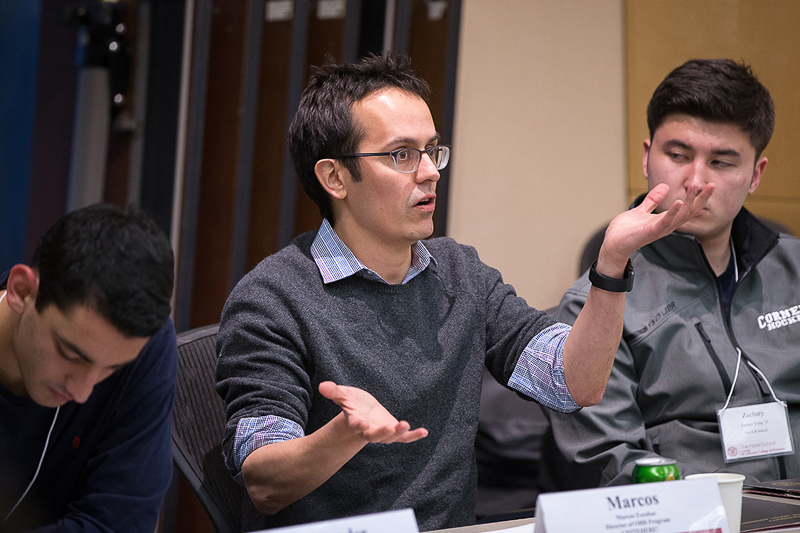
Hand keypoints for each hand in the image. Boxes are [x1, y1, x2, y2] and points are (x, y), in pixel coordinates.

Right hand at [319, 381, 428, 443]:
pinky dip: (413, 436)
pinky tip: (424, 432)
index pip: (356, 424)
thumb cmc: (352, 402)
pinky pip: (404, 437)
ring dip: (398, 432)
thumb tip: (322, 386)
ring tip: (405, 424)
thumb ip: (334, 392)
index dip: (358, 424)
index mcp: (355, 421)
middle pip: (375, 435)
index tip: (361, 422)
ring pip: (390, 437)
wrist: (361, 412)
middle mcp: (369, 430)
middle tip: (389, 427)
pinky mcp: (392, 431)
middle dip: (381, 432)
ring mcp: (382, 432)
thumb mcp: (343, 395)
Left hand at [597, 182, 714, 274]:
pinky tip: (679, 201)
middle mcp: (666, 226)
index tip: (710, 185)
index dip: (699, 198)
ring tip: (696, 187)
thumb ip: (652, 201)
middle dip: (701, 199)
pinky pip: (665, 222)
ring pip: (680, 216)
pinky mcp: (650, 232)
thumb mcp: (641, 211)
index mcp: (666, 220)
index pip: (688, 208)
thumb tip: (665, 187)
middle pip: (689, 212)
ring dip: (689, 201)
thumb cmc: (625, 231)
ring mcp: (660, 229)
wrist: (612, 244)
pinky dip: (673, 212)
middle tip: (712, 185)